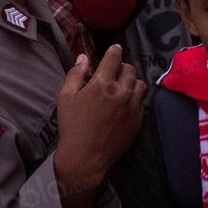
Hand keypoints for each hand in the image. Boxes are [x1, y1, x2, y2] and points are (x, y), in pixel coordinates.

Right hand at [53, 45, 146, 190]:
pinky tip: (126, 104)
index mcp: (102, 84)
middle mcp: (121, 92)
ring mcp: (132, 107)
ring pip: (140, 84)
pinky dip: (135, 99)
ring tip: (123, 87)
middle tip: (114, 72)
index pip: (114, 58)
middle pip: (129, 69)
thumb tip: (83, 57)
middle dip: (122, 67)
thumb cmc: (72, 126)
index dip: (114, 50)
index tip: (115, 49)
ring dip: (132, 82)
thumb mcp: (66, 97)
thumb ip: (75, 74)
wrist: (85, 158)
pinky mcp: (138, 121)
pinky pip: (142, 102)